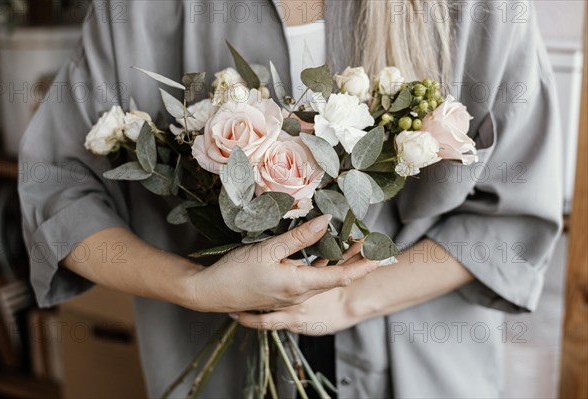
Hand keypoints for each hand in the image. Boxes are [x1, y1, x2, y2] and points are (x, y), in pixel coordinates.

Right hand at [183, 216, 379, 312]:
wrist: (210, 293)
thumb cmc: (236, 272)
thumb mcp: (268, 250)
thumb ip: (299, 237)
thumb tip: (327, 221)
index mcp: (299, 285)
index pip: (343, 276)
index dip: (365, 265)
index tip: (383, 254)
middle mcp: (300, 294)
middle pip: (337, 277)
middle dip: (357, 260)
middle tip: (373, 240)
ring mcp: (291, 295)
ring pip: (324, 277)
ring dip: (340, 261)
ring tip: (353, 241)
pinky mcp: (283, 291)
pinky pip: (310, 278)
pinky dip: (323, 265)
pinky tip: (324, 252)